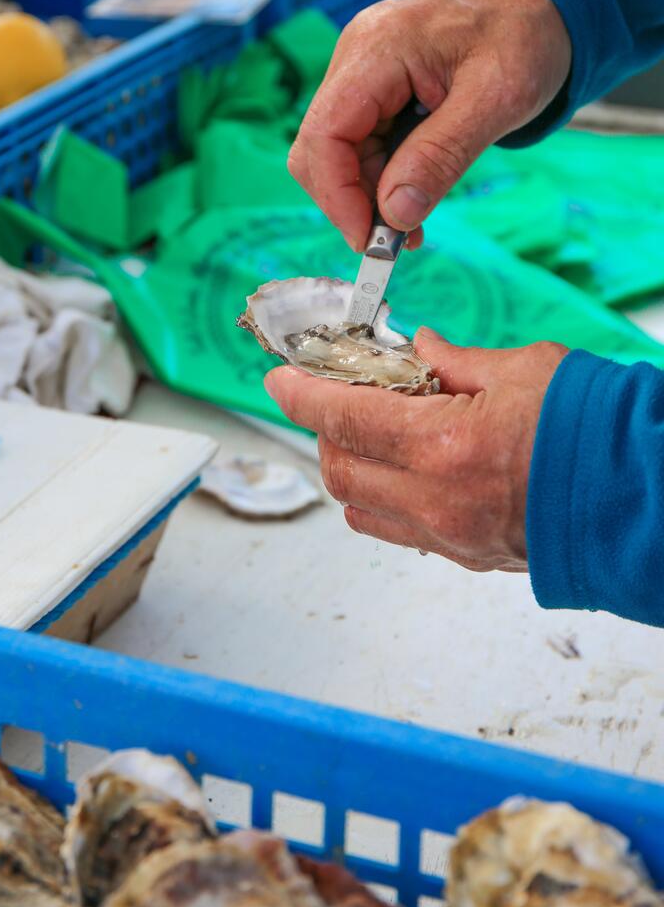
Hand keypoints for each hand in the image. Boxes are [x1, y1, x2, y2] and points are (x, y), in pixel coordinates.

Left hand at [264, 331, 567, 571]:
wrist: (645, 500)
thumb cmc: (596, 430)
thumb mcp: (524, 370)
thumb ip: (458, 363)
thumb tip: (422, 349)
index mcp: (443, 444)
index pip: (343, 417)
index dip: (301, 394)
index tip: (280, 379)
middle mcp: (435, 500)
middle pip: (339, 468)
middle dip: (325, 429)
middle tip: (339, 395)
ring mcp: (448, 536)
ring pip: (361, 508)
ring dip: (351, 466)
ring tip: (375, 432)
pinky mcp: (466, 557)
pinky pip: (399, 531)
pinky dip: (385, 498)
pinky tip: (409, 467)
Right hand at [288, 0, 570, 250]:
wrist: (539, 2)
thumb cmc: (524, 37)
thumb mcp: (496, 100)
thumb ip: (442, 155)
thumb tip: (395, 214)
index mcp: (379, 47)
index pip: (326, 133)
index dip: (338, 196)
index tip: (368, 240)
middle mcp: (356, 57)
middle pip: (319, 149)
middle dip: (350, 202)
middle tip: (393, 243)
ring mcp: (360, 73)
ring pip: (336, 156)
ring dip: (368, 199)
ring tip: (412, 231)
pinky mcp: (373, 91)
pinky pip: (360, 148)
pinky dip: (380, 183)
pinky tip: (410, 204)